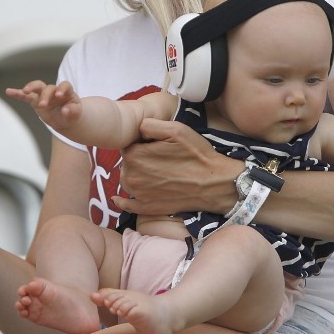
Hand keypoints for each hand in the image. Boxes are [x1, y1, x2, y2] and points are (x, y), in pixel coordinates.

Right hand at [6, 80, 81, 130]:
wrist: (64, 118)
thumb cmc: (71, 114)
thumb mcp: (75, 114)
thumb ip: (72, 111)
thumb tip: (66, 110)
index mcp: (67, 92)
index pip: (65, 85)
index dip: (62, 88)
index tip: (58, 95)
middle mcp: (54, 90)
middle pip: (48, 88)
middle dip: (45, 95)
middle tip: (43, 105)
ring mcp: (44, 94)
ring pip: (37, 86)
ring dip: (31, 87)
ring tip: (25, 91)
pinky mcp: (35, 100)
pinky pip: (25, 96)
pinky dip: (17, 93)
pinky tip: (8, 91)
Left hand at [113, 118, 243, 215]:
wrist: (214, 183)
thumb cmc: (196, 154)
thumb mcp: (175, 129)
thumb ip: (149, 125)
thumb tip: (137, 130)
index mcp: (134, 155)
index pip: (127, 144)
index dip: (140, 143)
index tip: (154, 144)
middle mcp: (131, 176)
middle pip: (126, 163)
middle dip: (137, 158)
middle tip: (159, 158)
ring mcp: (137, 194)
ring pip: (127, 180)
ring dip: (134, 175)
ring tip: (155, 172)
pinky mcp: (146, 208)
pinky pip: (126, 205)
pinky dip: (122, 201)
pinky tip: (119, 198)